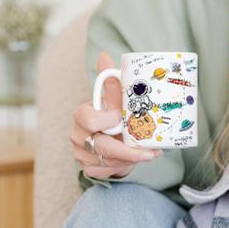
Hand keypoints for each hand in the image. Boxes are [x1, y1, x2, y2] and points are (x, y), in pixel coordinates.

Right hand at [69, 51, 160, 178]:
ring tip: (150, 154)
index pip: (86, 117)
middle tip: (150, 150)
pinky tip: (139, 161)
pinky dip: (125, 167)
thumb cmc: (113, 116)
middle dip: (127, 150)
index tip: (121, 118)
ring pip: (107, 162)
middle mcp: (78, 136)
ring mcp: (82, 155)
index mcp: (82, 115)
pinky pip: (106, 172)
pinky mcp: (89, 169)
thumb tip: (104, 55)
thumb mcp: (113, 99)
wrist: (112, 138)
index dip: (105, 120)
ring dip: (131, 159)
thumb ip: (110, 81)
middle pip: (100, 146)